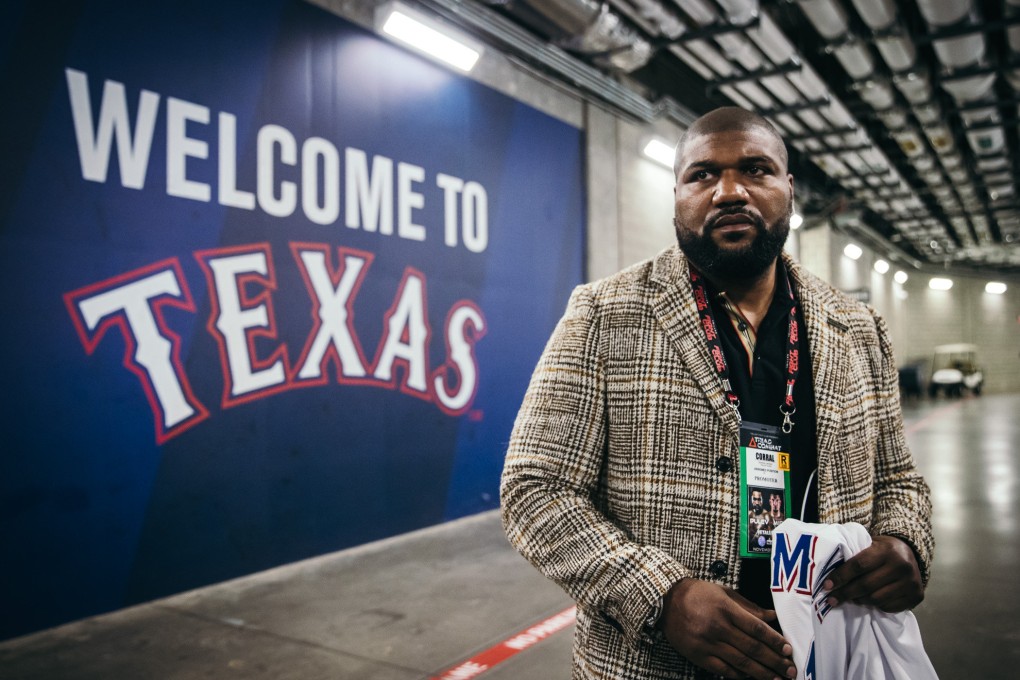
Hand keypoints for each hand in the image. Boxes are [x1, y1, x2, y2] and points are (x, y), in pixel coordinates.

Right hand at [658, 579, 795, 679]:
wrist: (665, 600)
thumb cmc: (696, 594)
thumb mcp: (724, 592)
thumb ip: (748, 606)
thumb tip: (771, 616)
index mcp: (726, 609)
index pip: (757, 629)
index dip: (774, 641)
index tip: (787, 649)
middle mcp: (718, 627)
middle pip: (753, 648)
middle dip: (774, 661)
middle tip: (790, 669)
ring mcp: (708, 643)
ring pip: (741, 662)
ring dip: (762, 672)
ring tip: (777, 678)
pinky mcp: (699, 655)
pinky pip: (724, 669)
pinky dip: (739, 675)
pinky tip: (751, 677)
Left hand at [823, 535, 922, 612]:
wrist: (911, 553)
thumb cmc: (883, 549)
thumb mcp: (870, 544)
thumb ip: (854, 555)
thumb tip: (831, 576)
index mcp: (887, 550)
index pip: (859, 566)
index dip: (841, 577)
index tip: (827, 586)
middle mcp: (902, 566)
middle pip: (866, 585)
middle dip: (845, 593)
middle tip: (831, 599)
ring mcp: (911, 582)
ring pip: (876, 599)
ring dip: (859, 600)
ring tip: (850, 598)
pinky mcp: (916, 596)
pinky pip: (889, 607)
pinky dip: (875, 606)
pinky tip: (868, 600)